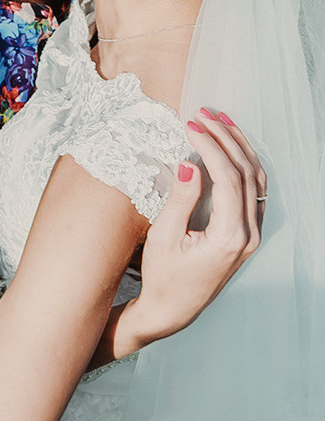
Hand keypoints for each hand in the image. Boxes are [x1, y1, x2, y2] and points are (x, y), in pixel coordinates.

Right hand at [120, 111, 267, 354]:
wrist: (175, 307)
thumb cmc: (164, 276)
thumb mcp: (164, 238)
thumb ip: (181, 200)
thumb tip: (188, 164)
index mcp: (230, 236)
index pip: (228, 178)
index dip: (210, 147)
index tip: (190, 126)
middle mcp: (249, 234)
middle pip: (247, 173)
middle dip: (225, 138)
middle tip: (203, 113)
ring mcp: (253, 233)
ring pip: (257, 179)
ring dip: (239, 146)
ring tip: (219, 120)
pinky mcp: (248, 231)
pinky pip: (254, 190)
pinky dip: (243, 163)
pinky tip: (229, 146)